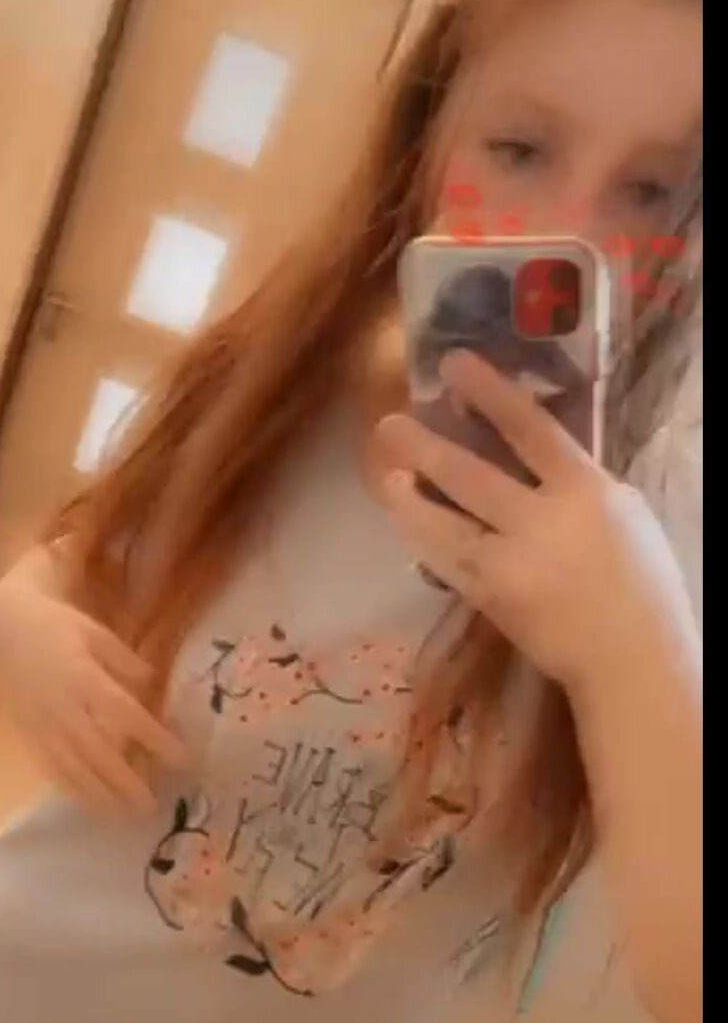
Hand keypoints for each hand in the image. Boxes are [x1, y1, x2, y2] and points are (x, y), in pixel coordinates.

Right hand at [0, 582, 186, 813]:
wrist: (1, 629)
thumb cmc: (55, 626)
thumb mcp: (94, 632)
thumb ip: (123, 660)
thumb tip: (151, 684)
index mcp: (81, 676)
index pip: (124, 714)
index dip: (153, 738)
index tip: (181, 758)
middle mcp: (61, 706)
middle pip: (97, 752)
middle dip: (125, 782)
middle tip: (152, 806)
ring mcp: (41, 724)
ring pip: (72, 767)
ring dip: (99, 795)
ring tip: (124, 815)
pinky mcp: (28, 734)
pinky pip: (49, 767)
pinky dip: (70, 789)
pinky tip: (89, 805)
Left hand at [374, 350, 697, 698]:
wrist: (629, 657)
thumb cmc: (638, 582)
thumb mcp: (623, 513)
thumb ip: (577, 483)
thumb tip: (534, 457)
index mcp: (585, 491)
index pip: (531, 428)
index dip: (490, 392)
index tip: (455, 365)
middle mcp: (542, 521)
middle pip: (471, 474)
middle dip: (426, 445)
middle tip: (390, 422)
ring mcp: (511, 562)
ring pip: (444, 521)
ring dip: (408, 495)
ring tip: (384, 471)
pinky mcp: (491, 598)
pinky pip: (446, 561)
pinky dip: (423, 538)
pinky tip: (405, 520)